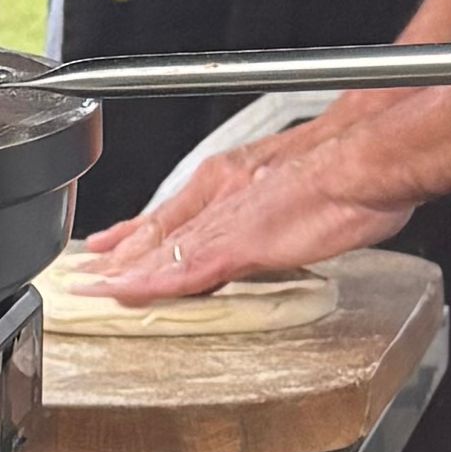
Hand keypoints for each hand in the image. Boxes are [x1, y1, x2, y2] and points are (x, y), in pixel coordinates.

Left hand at [80, 115, 410, 300]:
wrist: (369, 158)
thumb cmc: (348, 169)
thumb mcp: (296, 186)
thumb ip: (269, 209)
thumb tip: (263, 229)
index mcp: (231, 178)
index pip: (173, 213)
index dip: (136, 234)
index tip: (109, 248)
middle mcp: (219, 194)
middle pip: (156, 231)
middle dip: (117, 255)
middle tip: (81, 277)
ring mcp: (225, 219)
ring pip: (160, 250)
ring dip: (123, 273)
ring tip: (89, 291)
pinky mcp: (237, 243)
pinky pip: (183, 269)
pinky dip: (151, 283)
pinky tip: (130, 294)